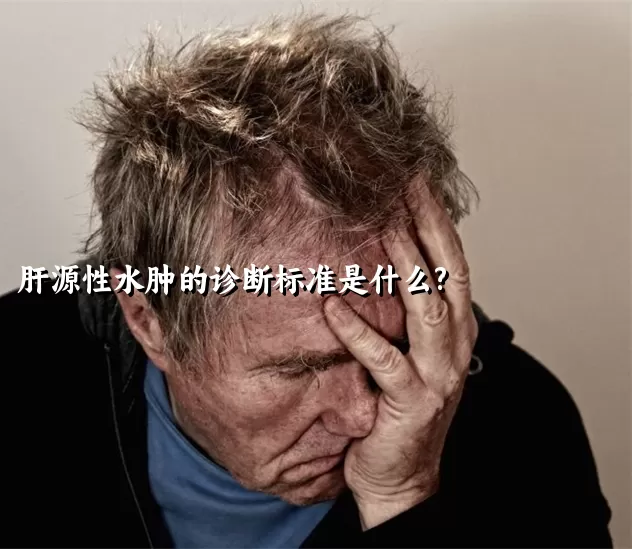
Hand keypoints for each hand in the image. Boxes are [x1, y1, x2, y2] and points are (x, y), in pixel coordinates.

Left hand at [323, 177, 478, 528]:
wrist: (401, 477)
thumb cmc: (398, 411)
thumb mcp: (408, 353)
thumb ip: (400, 312)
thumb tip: (371, 261)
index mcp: (455, 329)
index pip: (451, 262)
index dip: (436, 220)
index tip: (414, 180)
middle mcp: (454, 345)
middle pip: (447, 273)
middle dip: (427, 226)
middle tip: (402, 184)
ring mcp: (437, 373)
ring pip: (426, 308)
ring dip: (404, 265)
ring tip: (381, 227)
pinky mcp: (411, 402)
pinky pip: (384, 360)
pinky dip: (358, 332)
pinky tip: (332, 307)